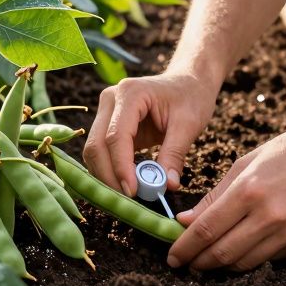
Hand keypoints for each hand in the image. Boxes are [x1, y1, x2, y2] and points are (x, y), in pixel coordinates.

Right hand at [82, 71, 215, 196]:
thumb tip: (167, 186)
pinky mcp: (108, 126)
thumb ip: (175, 154)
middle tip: (128, 202)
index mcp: (130, 93)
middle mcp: (111, 100)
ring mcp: (106, 112)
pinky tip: (125, 187)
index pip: (116, 136)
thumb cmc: (191, 97)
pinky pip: (102, 154)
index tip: (133, 192)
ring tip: (128, 198)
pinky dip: (109, 172)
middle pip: (97, 145)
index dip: (121, 167)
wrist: (188, 83)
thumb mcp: (189, 124)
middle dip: (109, 177)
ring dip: (106, 177)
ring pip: (94, 152)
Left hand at [167, 112, 285, 271]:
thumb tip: (186, 220)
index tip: (172, 255)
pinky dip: (247, 259)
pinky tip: (239, 250)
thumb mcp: (246, 163)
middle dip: (198, 262)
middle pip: (221, 253)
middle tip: (186, 263)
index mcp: (249, 191)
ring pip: (243, 263)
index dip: (183, 247)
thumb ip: (215, 196)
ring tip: (208, 259)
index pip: (205, 230)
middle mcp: (268, 216)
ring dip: (221, 265)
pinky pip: (266, 259)